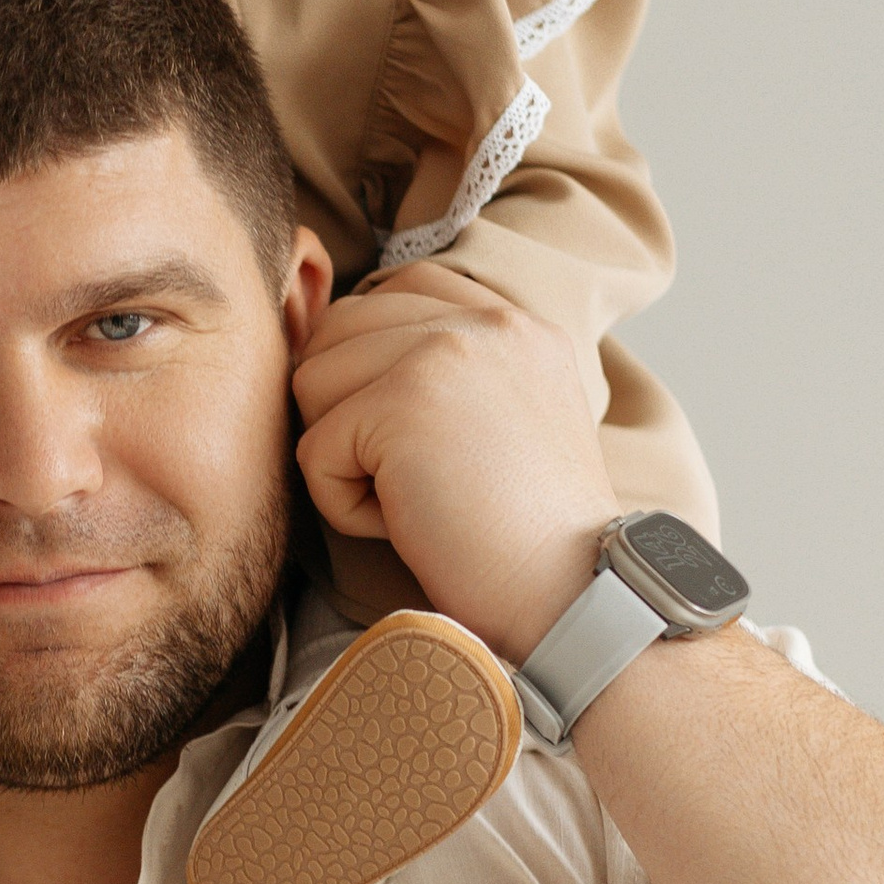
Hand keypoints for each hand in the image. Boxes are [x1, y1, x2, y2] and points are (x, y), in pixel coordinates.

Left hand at [292, 266, 615, 662]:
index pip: (402, 288)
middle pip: (340, 332)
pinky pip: (313, 450)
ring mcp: (443, 353)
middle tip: (413, 477)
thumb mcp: (510, 422)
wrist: (571, 595)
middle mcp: (485, 321)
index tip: (404, 429)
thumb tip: (339, 345)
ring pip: (313, 381)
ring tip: (414, 499)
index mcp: (517, 324)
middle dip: (348, 410)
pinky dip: (344, 506)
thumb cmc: (530, 537)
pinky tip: (408, 524)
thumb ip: (453, 372)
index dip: (375, 358)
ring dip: (344, 458)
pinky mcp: (402, 402)